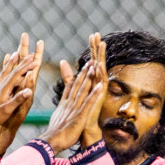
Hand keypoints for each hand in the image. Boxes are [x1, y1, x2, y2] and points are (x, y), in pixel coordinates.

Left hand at [0, 34, 42, 143]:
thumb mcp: (7, 110)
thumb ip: (18, 100)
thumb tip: (29, 90)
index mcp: (4, 88)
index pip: (18, 74)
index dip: (27, 66)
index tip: (36, 59)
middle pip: (11, 70)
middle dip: (21, 61)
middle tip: (29, 53)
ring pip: (4, 71)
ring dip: (11, 62)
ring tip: (15, 54)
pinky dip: (3, 70)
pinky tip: (3, 71)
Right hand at [40, 54, 105, 153]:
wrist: (51, 141)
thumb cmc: (54, 135)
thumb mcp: (57, 119)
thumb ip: (60, 112)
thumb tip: (59, 111)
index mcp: (64, 105)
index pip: (71, 87)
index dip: (76, 76)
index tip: (82, 68)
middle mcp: (69, 104)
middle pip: (77, 85)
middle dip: (84, 72)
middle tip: (90, 61)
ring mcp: (74, 109)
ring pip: (83, 90)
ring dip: (89, 78)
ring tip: (94, 67)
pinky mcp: (80, 116)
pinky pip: (88, 102)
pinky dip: (94, 93)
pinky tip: (100, 86)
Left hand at [77, 34, 108, 148]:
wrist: (83, 129)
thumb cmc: (77, 112)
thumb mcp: (71, 89)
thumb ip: (68, 76)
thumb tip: (62, 62)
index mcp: (90, 81)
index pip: (91, 60)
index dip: (92, 49)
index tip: (92, 35)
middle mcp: (95, 84)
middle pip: (97, 62)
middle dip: (96, 48)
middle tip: (96, 34)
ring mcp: (98, 90)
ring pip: (100, 70)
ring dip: (101, 57)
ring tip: (102, 44)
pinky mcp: (97, 98)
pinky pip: (99, 83)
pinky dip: (99, 74)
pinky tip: (99, 65)